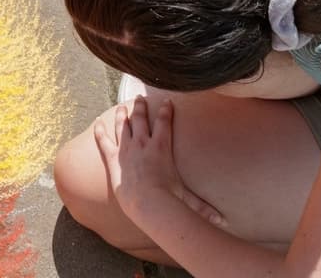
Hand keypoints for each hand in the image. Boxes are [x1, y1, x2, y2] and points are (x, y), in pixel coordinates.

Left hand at [93, 98, 227, 231]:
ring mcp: (126, 149)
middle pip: (141, 119)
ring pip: (123, 126)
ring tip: (121, 107)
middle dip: (141, 107)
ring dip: (122, 115)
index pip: (165, 123)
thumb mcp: (189, 200)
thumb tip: (223, 221)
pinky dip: (100, 130)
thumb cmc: (169, 199)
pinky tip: (97, 122)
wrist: (145, 201)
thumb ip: (205, 208)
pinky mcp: (113, 158)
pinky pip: (103, 141)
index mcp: (162, 147)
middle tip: (140, 98)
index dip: (166, 111)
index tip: (167, 102)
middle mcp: (143, 143)